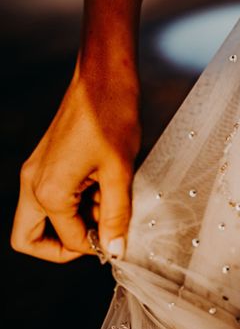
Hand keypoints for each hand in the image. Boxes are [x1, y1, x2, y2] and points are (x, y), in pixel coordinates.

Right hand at [11, 66, 139, 262]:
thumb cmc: (111, 117)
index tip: (119, 238)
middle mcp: (32, 183)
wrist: (103, 78)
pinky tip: (104, 188)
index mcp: (47, 190)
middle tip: (100, 235)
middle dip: (64, 245)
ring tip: (108, 204)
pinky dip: (75, 202)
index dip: (96, 246)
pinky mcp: (45, 162)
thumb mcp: (120, 172)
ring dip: (73, 221)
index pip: (67, 240)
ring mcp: (35, 171)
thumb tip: (114, 250)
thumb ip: (117, 216)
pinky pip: (51, 196)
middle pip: (30, 237)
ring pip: (40, 217)